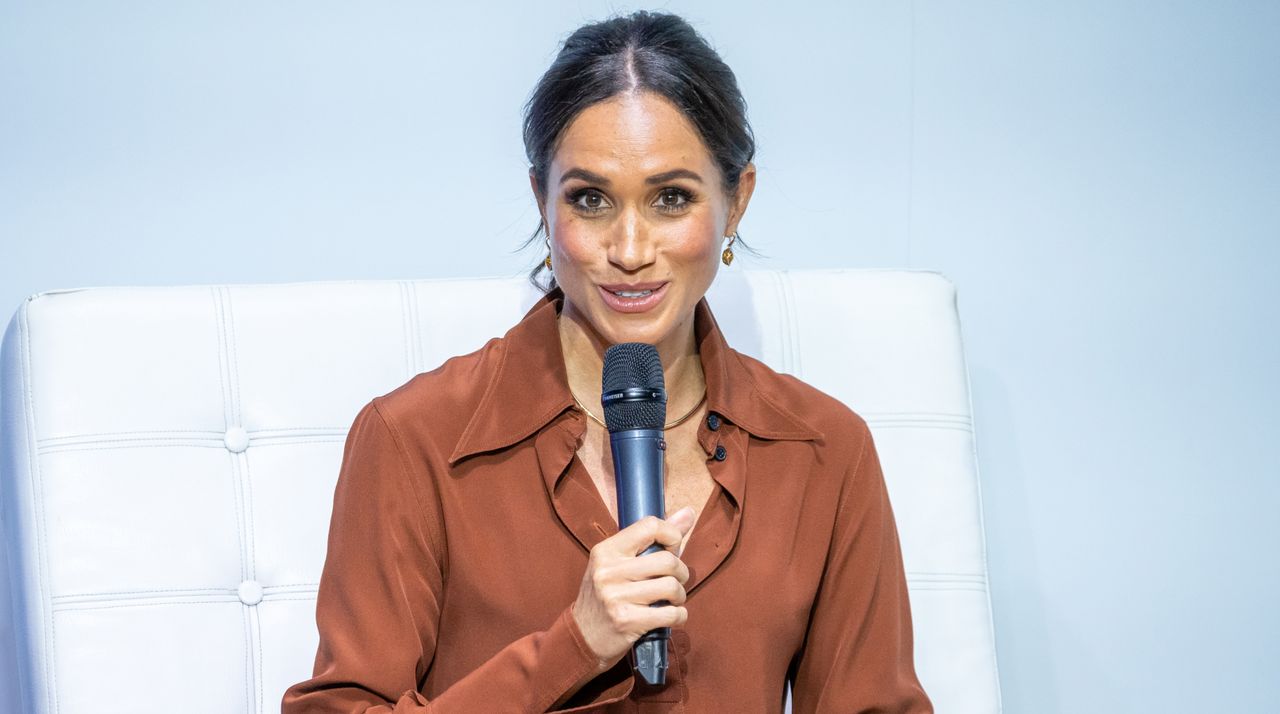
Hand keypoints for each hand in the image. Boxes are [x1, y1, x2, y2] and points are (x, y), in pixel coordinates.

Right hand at [570, 507, 695, 671]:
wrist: (582, 636)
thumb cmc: (607, 595)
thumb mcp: (619, 562)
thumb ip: (654, 538)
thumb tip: (689, 512)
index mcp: (606, 550)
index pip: (649, 526)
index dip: (671, 535)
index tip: (672, 549)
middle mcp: (608, 571)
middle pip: (667, 560)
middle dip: (681, 572)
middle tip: (675, 581)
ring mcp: (616, 597)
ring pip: (671, 587)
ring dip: (680, 596)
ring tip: (671, 600)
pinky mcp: (626, 622)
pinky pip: (670, 614)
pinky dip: (679, 616)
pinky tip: (672, 616)